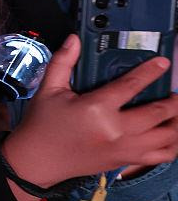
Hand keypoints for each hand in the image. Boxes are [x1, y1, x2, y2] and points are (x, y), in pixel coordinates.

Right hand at [3, 35, 177, 190]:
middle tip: (174, 92)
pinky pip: (161, 156)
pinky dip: (172, 145)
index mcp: (97, 109)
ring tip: (174, 111)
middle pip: (158, 113)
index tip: (163, 63)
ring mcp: (123, 149)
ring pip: (166, 136)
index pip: (132, 85)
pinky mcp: (124, 161)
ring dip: (176, 122)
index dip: (151, 72)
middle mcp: (115, 130)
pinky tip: (170, 134)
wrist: (37, 160)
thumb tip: (74, 40)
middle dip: (173, 100)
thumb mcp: (48, 90)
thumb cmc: (42, 125)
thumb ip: (62, 62)